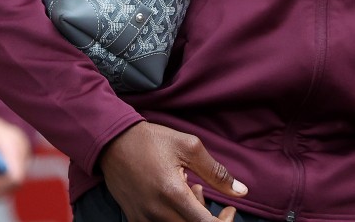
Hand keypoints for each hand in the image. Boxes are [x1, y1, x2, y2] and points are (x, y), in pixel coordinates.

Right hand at [100, 121, 247, 221]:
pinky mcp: (135, 220)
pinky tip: (172, 197)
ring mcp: (144, 219)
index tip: (229, 209)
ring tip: (187, 190)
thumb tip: (241, 191)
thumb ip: (216, 172)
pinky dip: (174, 217)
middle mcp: (157, 213)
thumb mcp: (189, 147)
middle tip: (202, 192)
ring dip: (190, 216)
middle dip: (206, 217)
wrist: (113, 142)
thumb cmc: (152, 141)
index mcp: (173, 194)